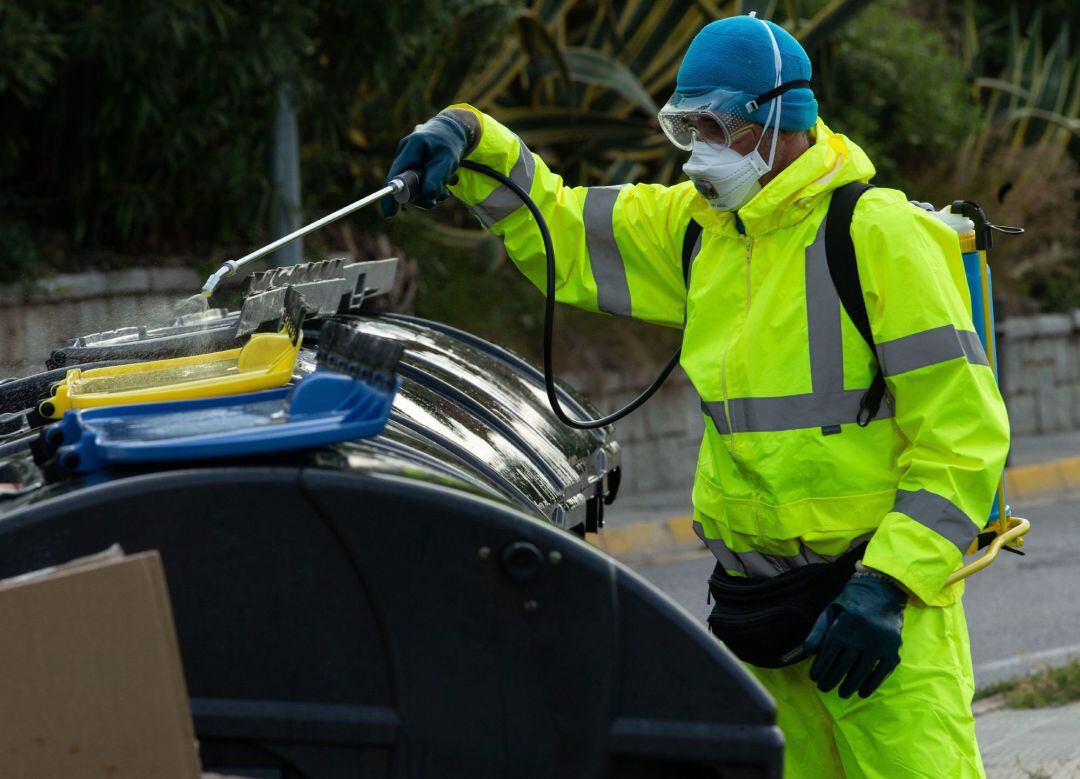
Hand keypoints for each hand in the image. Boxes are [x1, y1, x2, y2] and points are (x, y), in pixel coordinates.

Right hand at [381, 112, 471, 216]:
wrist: (453, 131)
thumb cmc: (450, 143)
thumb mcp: (448, 160)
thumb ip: (437, 177)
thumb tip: (428, 195)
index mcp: (412, 147)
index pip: (396, 175)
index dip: (390, 195)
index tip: (389, 213)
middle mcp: (405, 152)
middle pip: (404, 184)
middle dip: (421, 196)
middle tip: (438, 199)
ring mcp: (406, 159)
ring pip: (412, 186)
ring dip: (429, 193)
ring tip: (445, 192)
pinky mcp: (411, 165)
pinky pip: (416, 182)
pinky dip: (429, 188)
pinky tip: (442, 185)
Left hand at [803, 570, 906, 698]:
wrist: (882, 590)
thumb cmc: (851, 602)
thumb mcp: (831, 610)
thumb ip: (818, 630)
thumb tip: (808, 652)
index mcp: (845, 623)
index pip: (829, 652)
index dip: (821, 668)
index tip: (814, 678)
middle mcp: (863, 634)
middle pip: (844, 664)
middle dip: (832, 679)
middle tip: (824, 688)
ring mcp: (880, 643)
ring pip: (862, 671)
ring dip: (850, 685)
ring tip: (841, 693)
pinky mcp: (894, 649)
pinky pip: (882, 671)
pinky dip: (871, 684)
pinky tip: (862, 692)